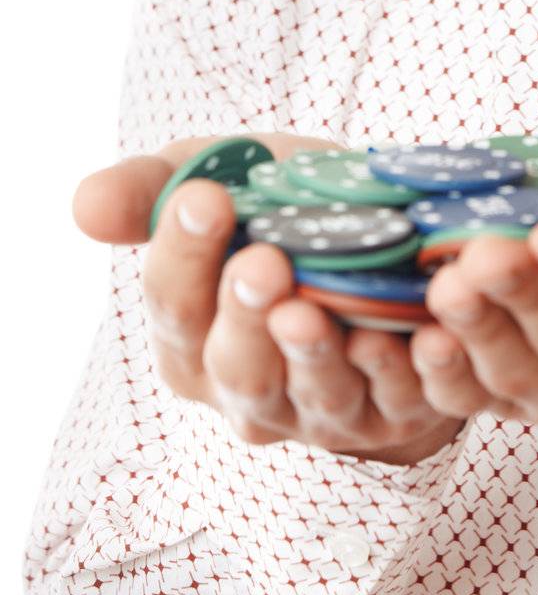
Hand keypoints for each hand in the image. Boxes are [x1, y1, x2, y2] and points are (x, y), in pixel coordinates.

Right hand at [73, 135, 462, 463]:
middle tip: (260, 261)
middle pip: (237, 367)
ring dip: (312, 356)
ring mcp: (321, 409)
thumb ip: (153, 192)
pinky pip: (396, 402)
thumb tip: (85, 206)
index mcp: (191, 341)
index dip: (185, 255)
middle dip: (245, 316)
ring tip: (312, 309)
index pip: (175, 307)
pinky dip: (395, 373)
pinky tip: (391, 334)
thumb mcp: (221, 183)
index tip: (206, 198)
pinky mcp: (394, 411)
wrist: (387, 235)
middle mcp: (248, 390)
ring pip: (312, 396)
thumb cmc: (282, 211)